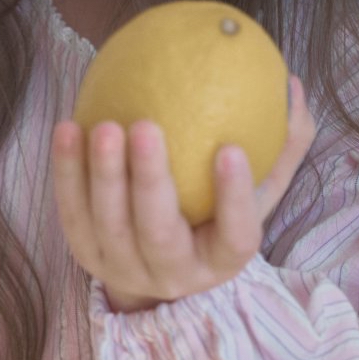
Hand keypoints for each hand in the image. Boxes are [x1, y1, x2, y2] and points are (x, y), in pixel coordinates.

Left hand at [52, 76, 318, 311]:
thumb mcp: (258, 186)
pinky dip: (67, 172)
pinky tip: (69, 127)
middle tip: (147, 126)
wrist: (161, 265)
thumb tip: (291, 85)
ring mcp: (125, 268)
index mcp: (222, 260)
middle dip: (149, 182)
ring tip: (105, 126)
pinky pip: (72, 213)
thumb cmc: (218, 212)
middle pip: (159, 234)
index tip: (229, 149)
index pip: (237, 236)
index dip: (234, 199)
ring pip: (108, 226)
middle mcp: (173, 274)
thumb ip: (281, 142)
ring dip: (102, 175)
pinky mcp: (87, 255)